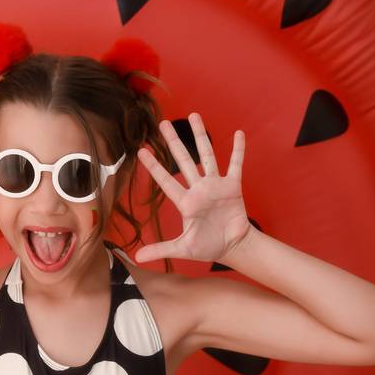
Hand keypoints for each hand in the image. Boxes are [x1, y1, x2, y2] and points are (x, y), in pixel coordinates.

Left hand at [134, 112, 251, 263]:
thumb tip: (136, 258)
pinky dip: (237, 150)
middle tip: (163, 123)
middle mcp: (198, 189)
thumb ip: (161, 249)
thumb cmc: (206, 247)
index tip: (141, 151)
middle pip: (183, 160)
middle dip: (174, 142)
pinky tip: (237, 134)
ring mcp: (215, 186)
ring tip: (194, 115)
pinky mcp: (233, 187)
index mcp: (185, 202)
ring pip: (207, 156)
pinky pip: (236, 165)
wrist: (232, 247)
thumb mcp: (182, 249)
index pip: (166, 181)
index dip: (154, 167)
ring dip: (201, 136)